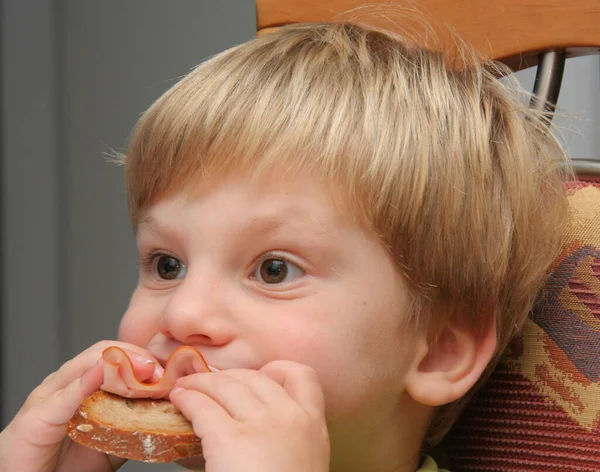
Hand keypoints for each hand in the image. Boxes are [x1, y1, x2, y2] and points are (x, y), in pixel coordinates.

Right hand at [0, 341, 161, 471]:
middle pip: (104, 353)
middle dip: (137, 356)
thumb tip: (170, 411)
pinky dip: (85, 381)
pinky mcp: (36, 416)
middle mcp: (67, 383)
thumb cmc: (67, 463)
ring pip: (86, 364)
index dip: (144, 358)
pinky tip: (102, 372)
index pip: (117, 355)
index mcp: (84, 384)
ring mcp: (50, 395)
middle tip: (162, 370)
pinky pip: (64, 395)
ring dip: (120, 363)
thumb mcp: (112, 438)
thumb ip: (135, 420)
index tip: (170, 370)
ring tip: (145, 370)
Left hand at [170, 361, 329, 471]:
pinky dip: (187, 398)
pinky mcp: (230, 438)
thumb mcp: (303, 464)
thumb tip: (251, 423)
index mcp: (314, 426)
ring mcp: (261, 424)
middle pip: (255, 377)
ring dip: (202, 383)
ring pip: (226, 385)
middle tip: (211, 384)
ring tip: (187, 387)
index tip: (259, 377)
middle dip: (229, 377)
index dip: (276, 370)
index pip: (302, 375)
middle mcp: (290, 416)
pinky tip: (179, 400)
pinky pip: (203, 406)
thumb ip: (287, 439)